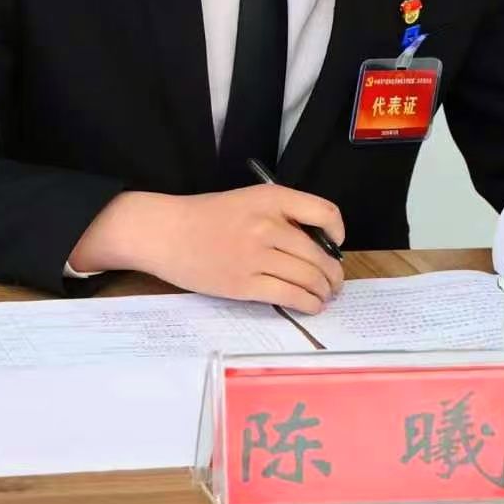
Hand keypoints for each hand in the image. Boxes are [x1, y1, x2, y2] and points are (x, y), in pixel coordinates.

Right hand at [68, 185, 345, 313]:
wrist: (165, 232)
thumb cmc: (205, 216)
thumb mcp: (248, 200)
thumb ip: (280, 216)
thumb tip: (317, 245)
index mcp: (271, 198)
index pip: (325, 213)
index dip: (338, 233)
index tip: (334, 246)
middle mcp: (268, 224)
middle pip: (319, 255)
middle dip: (333, 274)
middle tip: (335, 283)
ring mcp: (256, 256)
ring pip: (308, 278)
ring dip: (323, 291)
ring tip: (325, 296)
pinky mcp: (244, 284)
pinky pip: (289, 295)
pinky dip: (307, 303)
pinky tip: (311, 305)